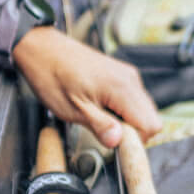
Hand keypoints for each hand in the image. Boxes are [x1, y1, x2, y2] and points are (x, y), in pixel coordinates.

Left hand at [12, 26, 160, 146]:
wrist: (41, 49)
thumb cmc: (52, 76)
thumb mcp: (73, 109)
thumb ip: (100, 126)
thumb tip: (118, 142)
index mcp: (122, 88)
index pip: (151, 125)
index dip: (135, 140)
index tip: (115, 144)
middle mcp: (130, 79)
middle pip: (151, 118)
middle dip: (132, 132)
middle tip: (105, 134)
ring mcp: (127, 75)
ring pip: (143, 110)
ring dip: (126, 122)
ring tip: (99, 119)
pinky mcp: (121, 75)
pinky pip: (133, 100)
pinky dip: (121, 110)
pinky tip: (100, 109)